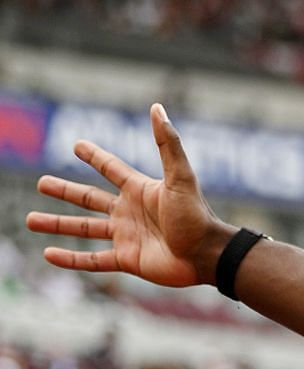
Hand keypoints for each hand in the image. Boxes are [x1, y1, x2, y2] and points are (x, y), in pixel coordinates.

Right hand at [26, 103, 229, 286]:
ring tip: (30, 219)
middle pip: (89, 198)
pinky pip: (92, 260)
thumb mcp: (180, 177)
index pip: (111, 169)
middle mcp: (130, 212)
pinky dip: (70, 259)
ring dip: (57, 224)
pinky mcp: (126, 260)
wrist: (206, 255)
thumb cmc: (196, 215)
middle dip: (65, 190)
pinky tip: (48, 254)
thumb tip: (157, 108)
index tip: (77, 145)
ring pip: (83, 228)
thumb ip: (167, 144)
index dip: (94, 156)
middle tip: (41, 182)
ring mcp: (126, 236)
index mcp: (140, 190)